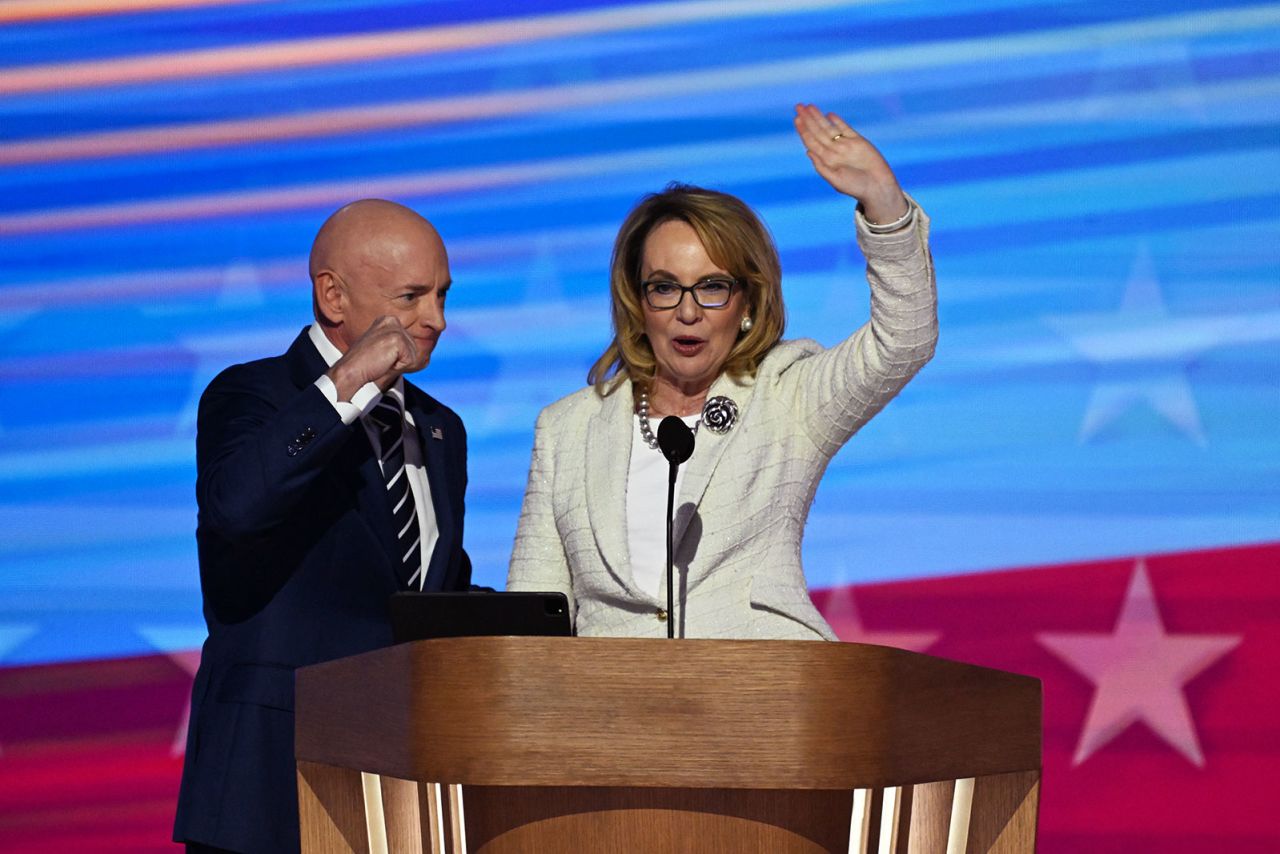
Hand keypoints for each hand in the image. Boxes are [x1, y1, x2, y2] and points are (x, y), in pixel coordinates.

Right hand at [326, 316, 421, 398]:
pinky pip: (411, 360)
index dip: (399, 357)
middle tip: (381, 360)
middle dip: (402, 360)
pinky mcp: (397, 339)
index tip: (382, 357)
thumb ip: (403, 350)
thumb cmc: (366, 364)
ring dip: (400, 364)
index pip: (409, 343)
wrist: (351, 370)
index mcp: (388, 321)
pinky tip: (384, 362)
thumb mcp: (386, 351)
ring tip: (382, 361)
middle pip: (414, 348)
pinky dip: (400, 367)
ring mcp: (394, 329)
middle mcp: (392, 321)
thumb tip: (426, 358)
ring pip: (414, 354)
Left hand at [794, 103, 907, 224]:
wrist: (878, 187)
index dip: (804, 130)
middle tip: (798, 106)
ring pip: (829, 128)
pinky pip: (846, 129)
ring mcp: (846, 145)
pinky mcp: (859, 141)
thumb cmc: (856, 187)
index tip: (796, 119)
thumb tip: (807, 151)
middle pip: (818, 132)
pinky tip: (829, 115)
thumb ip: (822, 166)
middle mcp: (834, 152)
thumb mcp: (836, 180)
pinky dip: (838, 122)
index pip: (811, 142)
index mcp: (826, 161)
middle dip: (808, 119)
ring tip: (809, 106)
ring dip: (819, 117)